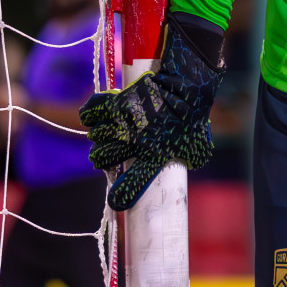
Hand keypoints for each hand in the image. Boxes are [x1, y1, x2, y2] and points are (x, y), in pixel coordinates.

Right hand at [78, 13, 224, 210]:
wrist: (187, 87)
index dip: (120, 196)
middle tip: (111, 150)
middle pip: (102, 159)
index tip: (116, 200)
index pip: (130, 186)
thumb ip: (188, 162)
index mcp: (153, 156)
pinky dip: (90, 113)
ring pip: (97, 136)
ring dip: (100, 134)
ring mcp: (124, 122)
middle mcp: (134, 142)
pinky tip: (94, 115)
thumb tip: (186, 168)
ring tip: (109, 130)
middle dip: (102, 157)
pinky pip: (91, 111)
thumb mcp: (197, 147)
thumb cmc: (193, 118)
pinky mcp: (118, 103)